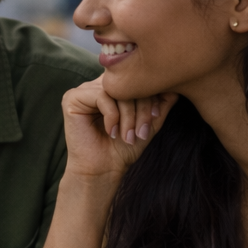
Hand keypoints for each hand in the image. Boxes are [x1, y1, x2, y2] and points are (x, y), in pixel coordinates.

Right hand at [60, 78, 176, 179]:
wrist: (103, 170)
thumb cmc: (123, 148)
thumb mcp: (149, 123)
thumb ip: (161, 104)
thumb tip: (175, 86)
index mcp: (114, 87)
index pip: (138, 78)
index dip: (152, 95)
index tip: (156, 117)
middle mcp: (98, 85)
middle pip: (128, 82)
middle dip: (142, 107)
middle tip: (142, 131)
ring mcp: (84, 90)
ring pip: (116, 90)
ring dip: (128, 115)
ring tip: (128, 135)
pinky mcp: (72, 98)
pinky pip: (101, 97)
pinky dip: (112, 116)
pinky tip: (112, 132)